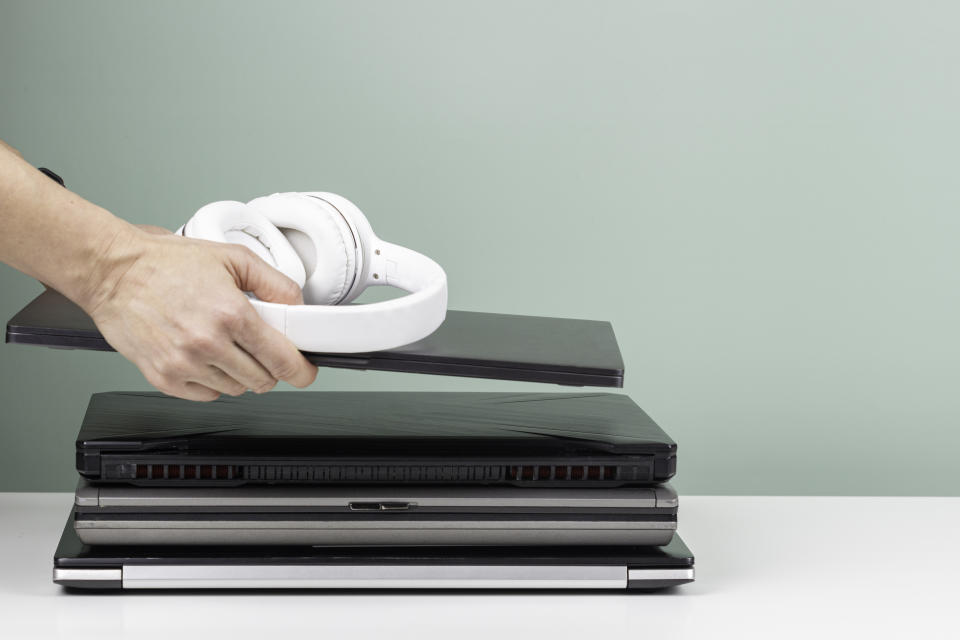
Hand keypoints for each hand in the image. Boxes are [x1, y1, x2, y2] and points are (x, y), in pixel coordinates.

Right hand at [83, 227, 317, 400]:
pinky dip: (213, 382)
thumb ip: (275, 283)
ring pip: (236, 390)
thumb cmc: (166, 263)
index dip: (301, 370)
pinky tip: (205, 357)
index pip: (282, 359)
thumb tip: (297, 305)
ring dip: (240, 374)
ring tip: (225, 346)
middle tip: (261, 350)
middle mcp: (208, 343)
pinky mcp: (163, 378)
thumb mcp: (233, 258)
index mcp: (231, 314)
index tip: (305, 371)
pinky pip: (206, 396)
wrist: (114, 272)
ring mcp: (184, 364)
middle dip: (270, 368)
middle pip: (263, 380)